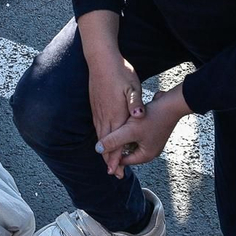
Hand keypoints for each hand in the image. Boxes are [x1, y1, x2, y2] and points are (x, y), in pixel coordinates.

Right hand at [88, 53, 143, 171]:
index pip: (114, 142)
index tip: (117, 173)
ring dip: (104, 151)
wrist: (101, 60)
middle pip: (106, 144)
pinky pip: (98, 128)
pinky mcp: (96, 107)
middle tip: (115, 174)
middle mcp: (105, 116)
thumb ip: (135, 102)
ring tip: (109, 163)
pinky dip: (101, 139)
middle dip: (110, 160)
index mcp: (115, 114)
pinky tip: (103, 142)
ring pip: (100, 136)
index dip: (116, 159)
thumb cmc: (120, 72)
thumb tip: (139, 115)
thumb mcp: (133, 86)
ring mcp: (98, 112)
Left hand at [99, 87, 189, 177]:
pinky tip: (123, 122)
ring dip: (123, 137)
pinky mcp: (152, 131)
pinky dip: (129, 130)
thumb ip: (113, 140)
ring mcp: (152, 141)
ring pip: (131, 142)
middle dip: (117, 146)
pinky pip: (136, 134)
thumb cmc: (153, 118)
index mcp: (145, 155)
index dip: (111, 155)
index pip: (123, 160)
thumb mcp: (129, 130)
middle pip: (127, 151)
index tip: (100, 148)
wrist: (172, 104)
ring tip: (112, 130)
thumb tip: (98, 149)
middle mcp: (150, 150)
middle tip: (104, 139)